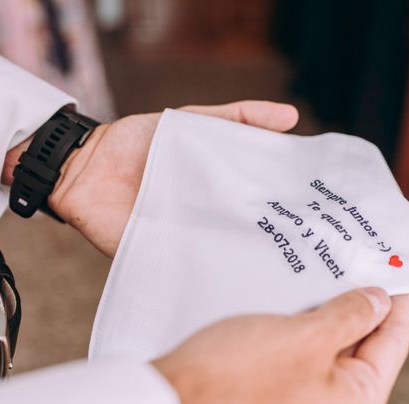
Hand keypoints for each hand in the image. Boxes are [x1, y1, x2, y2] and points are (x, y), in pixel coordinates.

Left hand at [3, 101, 298, 256]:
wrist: (87, 167)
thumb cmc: (139, 141)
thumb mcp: (193, 122)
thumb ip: (238, 118)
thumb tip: (291, 117)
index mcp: (220, 186)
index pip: (261, 198)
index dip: (288, 203)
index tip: (321, 210)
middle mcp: (211, 215)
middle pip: (249, 227)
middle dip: (278, 236)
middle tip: (313, 244)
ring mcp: (192, 238)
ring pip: (228, 250)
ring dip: (251, 256)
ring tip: (288, 266)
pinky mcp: (170, 258)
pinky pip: (196, 268)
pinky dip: (214, 274)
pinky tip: (242, 281)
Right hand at [153, 289, 408, 403]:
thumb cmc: (236, 376)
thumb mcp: (305, 335)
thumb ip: (351, 316)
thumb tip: (380, 302)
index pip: (393, 345)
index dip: (397, 303)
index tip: (397, 271)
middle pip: (361, 353)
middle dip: (359, 309)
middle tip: (357, 266)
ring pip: (328, 359)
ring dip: (328, 321)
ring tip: (325, 280)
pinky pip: (302, 368)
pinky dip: (303, 339)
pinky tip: (294, 309)